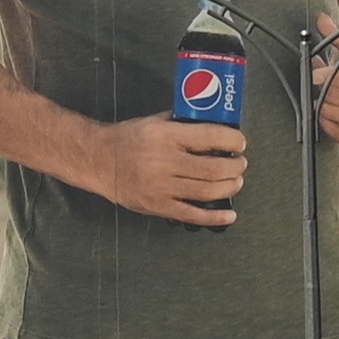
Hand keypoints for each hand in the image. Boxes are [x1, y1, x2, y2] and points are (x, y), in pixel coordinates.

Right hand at [88, 113, 250, 224]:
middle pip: (213, 168)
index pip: (210, 137)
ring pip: (207, 191)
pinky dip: (214, 217)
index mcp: (166, 136)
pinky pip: (192, 214)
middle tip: (239, 164)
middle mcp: (164, 161)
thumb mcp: (155, 121)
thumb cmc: (127, 139)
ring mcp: (161, 187)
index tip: (240, 143)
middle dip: (235, 167)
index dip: (232, 141)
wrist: (99, 160)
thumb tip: (213, 124)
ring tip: (235, 182)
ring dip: (229, 187)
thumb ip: (183, 123)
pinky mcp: (158, 206)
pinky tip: (229, 214)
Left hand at [317, 44, 338, 147]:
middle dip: (321, 85)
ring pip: (329, 112)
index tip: (315, 74)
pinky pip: (333, 131)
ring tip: (326, 89)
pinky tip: (331, 107)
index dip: (327, 76)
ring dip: (321, 100)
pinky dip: (325, 119)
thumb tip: (320, 19)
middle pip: (333, 95)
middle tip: (319, 76)